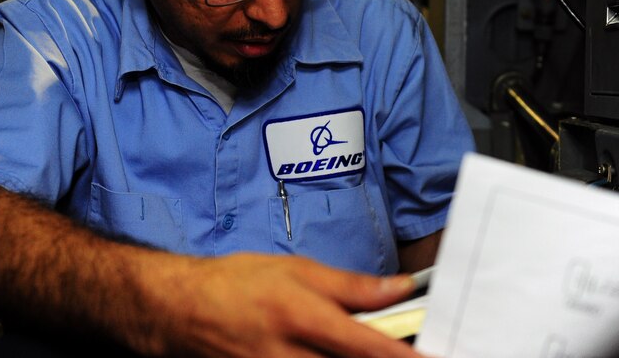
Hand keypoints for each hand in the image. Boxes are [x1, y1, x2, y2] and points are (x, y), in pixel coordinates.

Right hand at [151, 253, 428, 357]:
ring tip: (366, 350)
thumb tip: (400, 288)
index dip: (403, 357)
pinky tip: (334, 356)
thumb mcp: (296, 269)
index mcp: (300, 316)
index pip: (366, 346)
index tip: (433, 356)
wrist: (185, 309)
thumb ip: (351, 285)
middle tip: (404, 350)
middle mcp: (288, 355)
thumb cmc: (239, 283)